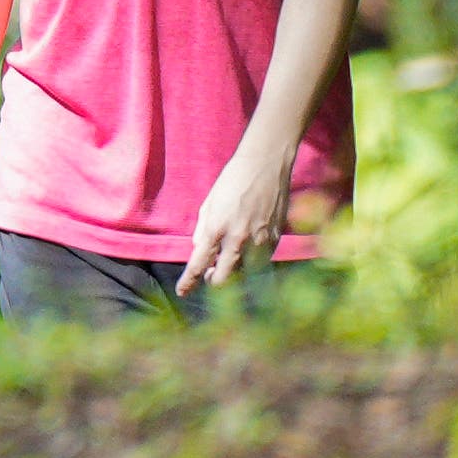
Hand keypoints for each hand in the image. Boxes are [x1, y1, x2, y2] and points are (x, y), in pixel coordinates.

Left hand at [178, 141, 292, 293]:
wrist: (266, 164)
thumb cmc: (233, 179)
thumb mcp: (209, 202)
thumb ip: (203, 229)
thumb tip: (200, 251)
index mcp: (216, 228)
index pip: (198, 264)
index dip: (188, 282)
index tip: (182, 292)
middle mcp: (238, 239)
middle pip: (222, 279)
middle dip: (212, 281)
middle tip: (208, 274)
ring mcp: (259, 241)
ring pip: (243, 273)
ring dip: (234, 270)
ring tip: (229, 256)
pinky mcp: (275, 239)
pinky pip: (261, 262)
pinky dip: (251, 261)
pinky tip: (247, 247)